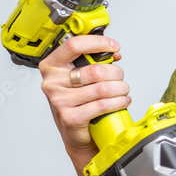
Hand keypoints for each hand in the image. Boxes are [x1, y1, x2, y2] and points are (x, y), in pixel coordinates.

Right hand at [38, 35, 130, 164]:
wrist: (74, 133)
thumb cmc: (78, 103)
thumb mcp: (79, 78)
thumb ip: (92, 62)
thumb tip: (113, 53)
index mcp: (52, 66)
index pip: (74, 45)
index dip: (98, 43)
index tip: (114, 46)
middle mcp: (52, 82)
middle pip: (95, 70)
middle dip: (116, 73)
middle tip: (120, 78)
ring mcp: (59, 101)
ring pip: (102, 89)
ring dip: (120, 89)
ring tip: (123, 91)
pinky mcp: (70, 117)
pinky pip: (102, 105)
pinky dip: (118, 102)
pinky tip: (122, 101)